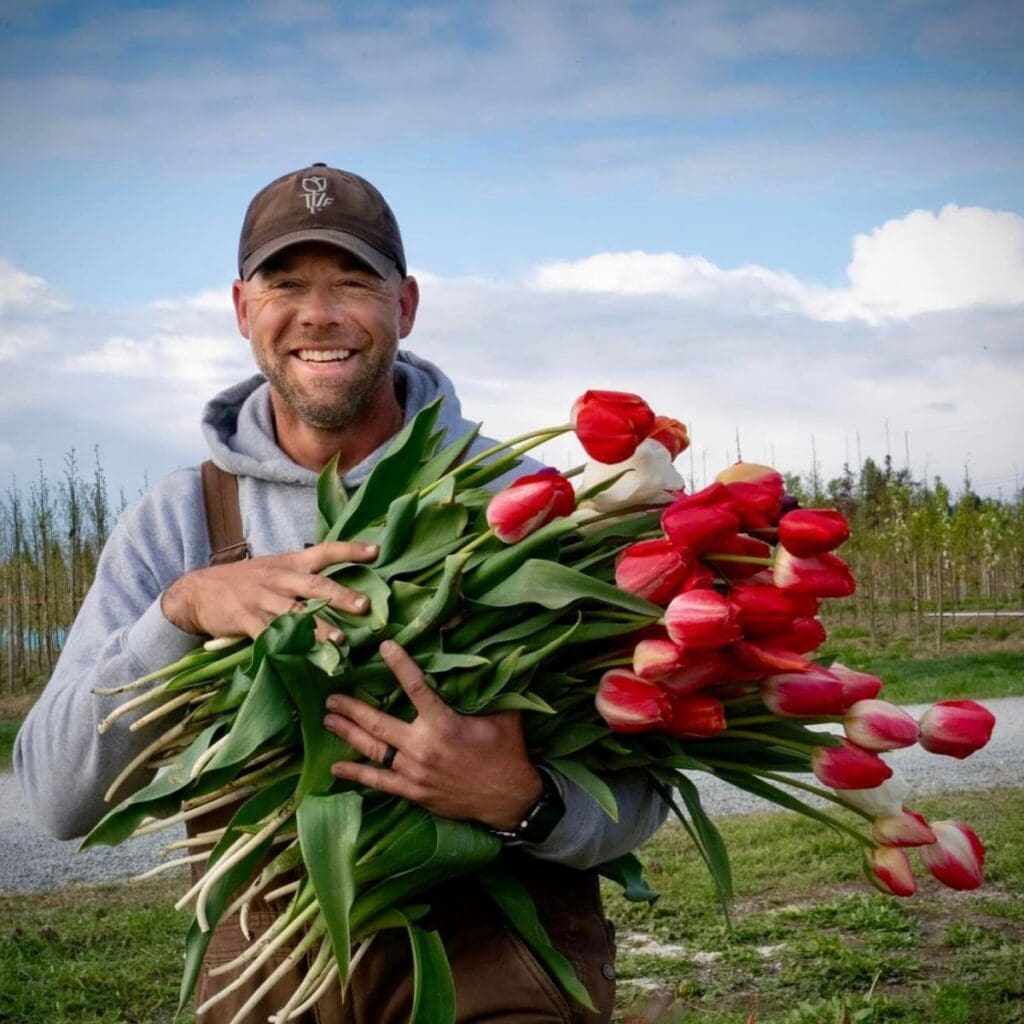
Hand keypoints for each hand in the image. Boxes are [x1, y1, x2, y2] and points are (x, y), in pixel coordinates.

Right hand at [161, 540, 378, 639]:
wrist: (197, 590)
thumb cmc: (245, 581)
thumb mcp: (274, 568)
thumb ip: (302, 575)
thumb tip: (341, 586)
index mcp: (289, 563)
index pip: (325, 551)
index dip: (350, 550)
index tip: (376, 551)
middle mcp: (279, 578)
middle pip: (315, 585)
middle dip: (341, 596)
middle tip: (366, 606)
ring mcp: (261, 599)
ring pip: (295, 613)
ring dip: (319, 628)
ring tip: (340, 641)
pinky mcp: (245, 619)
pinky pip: (267, 633)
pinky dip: (284, 645)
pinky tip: (300, 657)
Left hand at [324, 641, 544, 831]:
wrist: (508, 798)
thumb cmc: (506, 751)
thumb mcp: (504, 714)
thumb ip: (491, 687)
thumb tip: (492, 656)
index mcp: (444, 724)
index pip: (415, 687)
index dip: (399, 665)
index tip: (384, 647)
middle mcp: (423, 747)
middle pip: (378, 723)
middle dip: (352, 708)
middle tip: (331, 697)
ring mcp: (414, 772)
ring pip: (373, 750)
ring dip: (348, 734)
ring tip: (327, 720)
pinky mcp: (413, 792)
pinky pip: (379, 782)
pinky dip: (356, 774)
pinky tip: (336, 767)